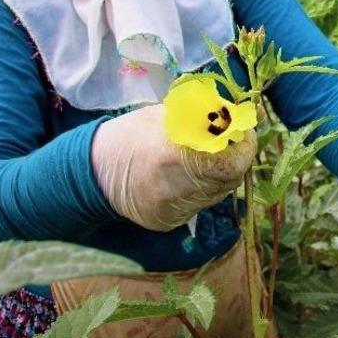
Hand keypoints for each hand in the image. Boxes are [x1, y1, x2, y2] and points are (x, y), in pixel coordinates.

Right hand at [91, 104, 255, 230]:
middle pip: (228, 180)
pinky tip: (188, 175)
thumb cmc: (132, 134)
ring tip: (207, 156)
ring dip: (220, 174)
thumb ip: (203, 119)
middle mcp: (174, 189)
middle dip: (236, 159)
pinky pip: (199, 204)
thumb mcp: (166, 115)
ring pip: (217, 194)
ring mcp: (171, 211)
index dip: (243, 147)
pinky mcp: (167, 223)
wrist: (94, 171)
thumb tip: (237, 117)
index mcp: (172, 155)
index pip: (229, 163)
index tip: (243, 131)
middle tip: (231, 142)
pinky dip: (202, 188)